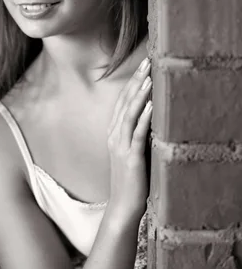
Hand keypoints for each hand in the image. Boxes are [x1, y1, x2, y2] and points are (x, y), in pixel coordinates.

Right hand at [107, 57, 152, 219]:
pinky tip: (151, 105)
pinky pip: (137, 133)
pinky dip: (143, 117)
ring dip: (139, 94)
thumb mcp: (132, 152)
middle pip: (124, 102)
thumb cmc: (131, 180)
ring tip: (149, 77)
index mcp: (114, 134)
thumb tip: (153, 116)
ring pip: (129, 114)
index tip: (142, 66)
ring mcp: (121, 146)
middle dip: (136, 81)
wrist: (123, 206)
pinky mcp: (130, 158)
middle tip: (147, 61)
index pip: (122, 102)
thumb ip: (138, 134)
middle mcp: (115, 136)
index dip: (132, 83)